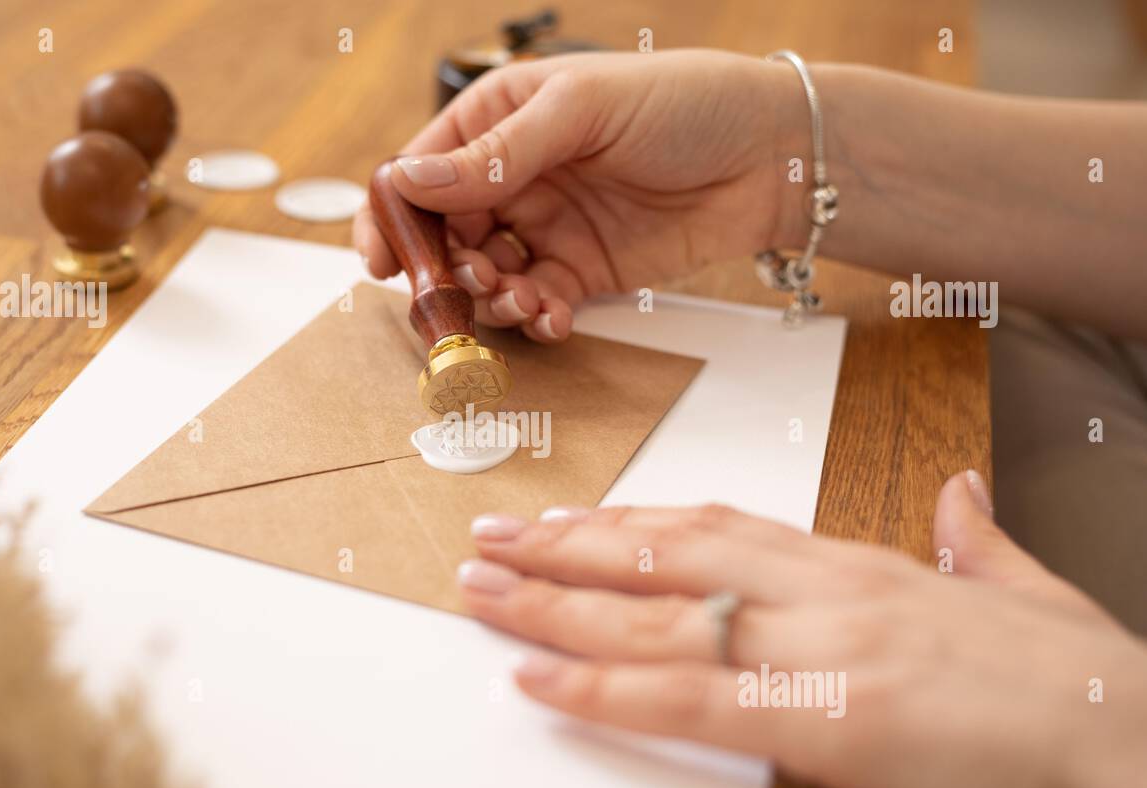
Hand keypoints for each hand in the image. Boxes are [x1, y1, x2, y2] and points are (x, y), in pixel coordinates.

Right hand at [354, 50, 803, 342]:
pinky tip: (552, 316)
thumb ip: (497, 153)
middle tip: (471, 284)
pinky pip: (538, 303)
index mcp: (501, 119)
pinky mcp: (584, 272)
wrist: (772, 153)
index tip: (382, 258)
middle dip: (447, 268)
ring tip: (520, 298)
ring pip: (488, 277)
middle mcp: (516, 177)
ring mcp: (549, 227)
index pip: (423, 170)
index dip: (395, 215)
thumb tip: (411, 182)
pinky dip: (536, 318)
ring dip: (492, 298)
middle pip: (448, 235)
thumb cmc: (684, 102)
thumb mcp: (581, 109)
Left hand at [456, 473, 1146, 787]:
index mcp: (866, 566)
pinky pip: (685, 698)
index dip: (634, 522)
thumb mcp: (1025, 599)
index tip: (571, 519)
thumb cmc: (1088, 695)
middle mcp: (830, 591)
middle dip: (567, 549)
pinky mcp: (827, 718)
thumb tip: (962, 497)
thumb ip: (976, 544)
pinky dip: (601, 690)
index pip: (720, 527)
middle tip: (493, 542)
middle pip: (667, 555)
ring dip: (555, 604)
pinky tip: (538, 680)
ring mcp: (824, 647)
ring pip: (655, 615)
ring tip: (485, 591)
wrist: (1146, 754)